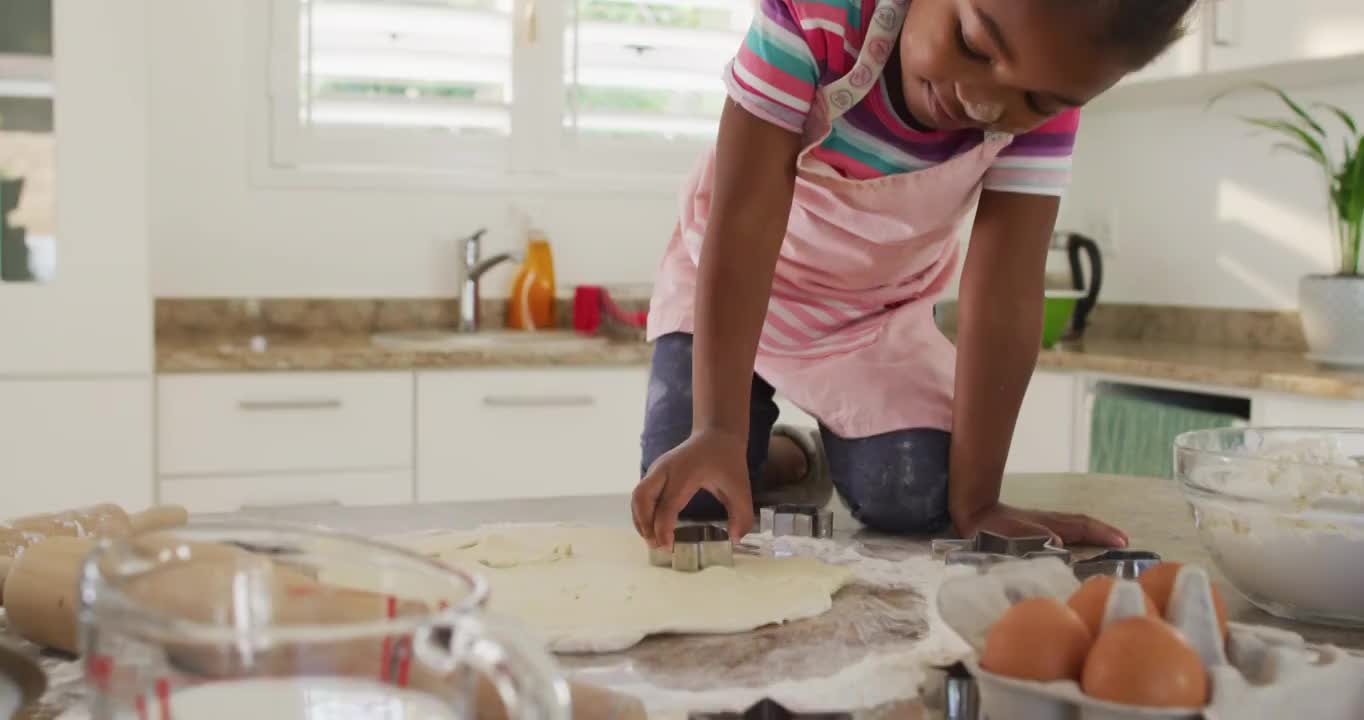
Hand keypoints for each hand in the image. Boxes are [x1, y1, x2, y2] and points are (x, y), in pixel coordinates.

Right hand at [632, 430, 752, 548]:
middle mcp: (665, 469)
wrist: (716, 434)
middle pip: (642, 498)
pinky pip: (641, 494)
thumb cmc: (727, 461)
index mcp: (685, 473)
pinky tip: (652, 527)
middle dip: (645, 524)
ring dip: (640, 520)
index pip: (667, 505)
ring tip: (652, 540)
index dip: (663, 528)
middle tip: (656, 546)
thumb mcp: (741, 487)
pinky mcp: (655, 472)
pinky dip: (642, 512)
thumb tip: (736, 539)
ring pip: (637, 496)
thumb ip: (741, 514)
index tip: (668, 547)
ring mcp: (657, 469)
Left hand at [953, 502, 1128, 548]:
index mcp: (1048, 524)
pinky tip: (1078, 541)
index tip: (1123, 541)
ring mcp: (1043, 522)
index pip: (1082, 527)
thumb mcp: (1012, 535)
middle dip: (1104, 531)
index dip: (1102, 534)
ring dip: (1093, 531)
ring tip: (1109, 540)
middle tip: (1124, 540)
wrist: (973, 512)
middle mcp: (1050, 521)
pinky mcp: (1035, 526)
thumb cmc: (992, 528)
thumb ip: (1035, 537)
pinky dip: (1079, 532)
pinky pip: (1065, 528)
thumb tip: (1058, 541)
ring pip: (1074, 524)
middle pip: (1082, 523)